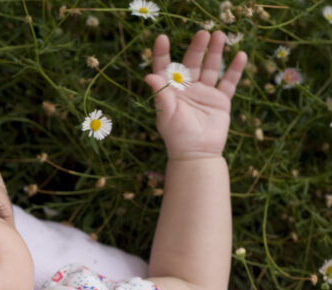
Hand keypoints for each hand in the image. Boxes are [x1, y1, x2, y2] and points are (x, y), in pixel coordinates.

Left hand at [144, 30, 246, 158]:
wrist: (197, 154)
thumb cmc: (177, 136)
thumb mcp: (166, 115)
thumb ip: (160, 95)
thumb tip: (149, 75)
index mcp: (171, 92)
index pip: (165, 68)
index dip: (163, 54)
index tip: (162, 38)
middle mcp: (188, 89)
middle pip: (192, 63)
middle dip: (197, 48)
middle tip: (202, 32)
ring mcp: (205, 93)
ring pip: (211, 68)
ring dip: (216, 52)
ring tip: (220, 35)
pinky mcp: (221, 101)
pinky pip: (229, 82)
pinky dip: (235, 70)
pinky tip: (241, 55)